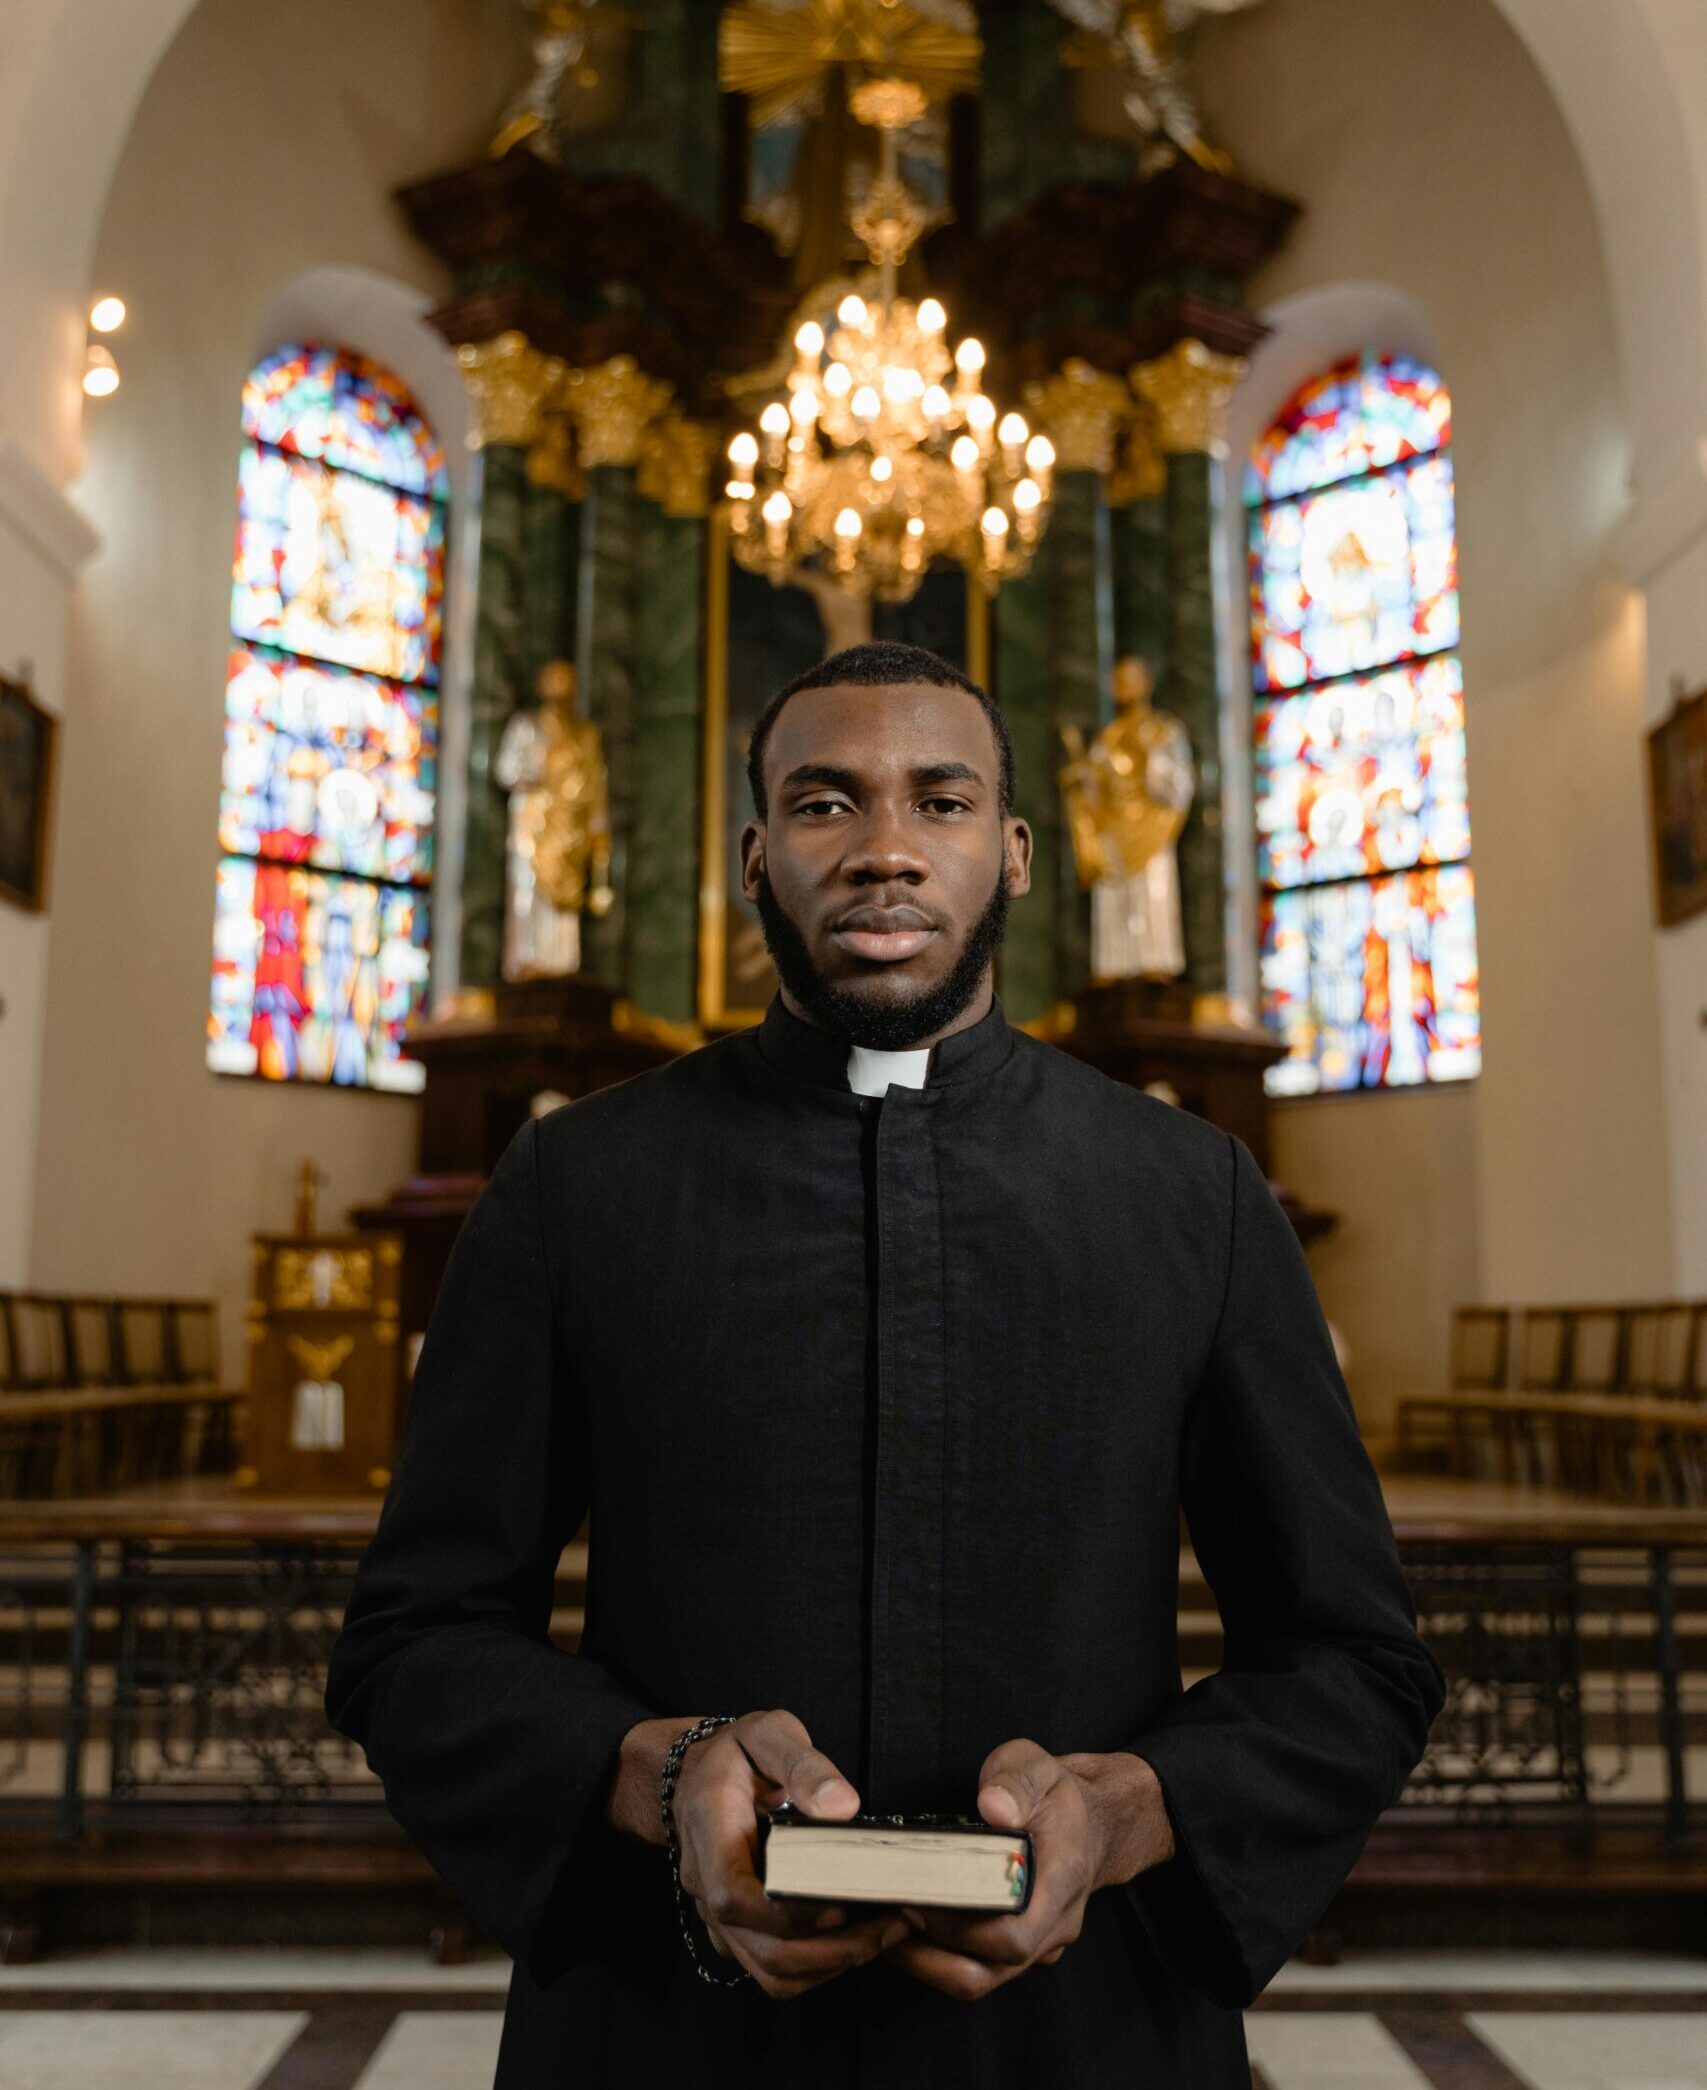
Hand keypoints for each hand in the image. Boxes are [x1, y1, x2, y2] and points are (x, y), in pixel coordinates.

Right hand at [670, 1709, 910, 1999]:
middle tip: (892, 1924)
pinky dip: (818, 1967)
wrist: (696, 1774)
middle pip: (761, 1949)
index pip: (733, 1895)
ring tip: (884, 1934)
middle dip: (832, 1949)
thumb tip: (842, 1807)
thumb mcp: (767, 1733)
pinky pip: (773, 1970)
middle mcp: (707, 1886)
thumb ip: (803, 1764)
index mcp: (710, 1832)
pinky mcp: (737, 1932)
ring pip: (770, 1971)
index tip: (840, 1903)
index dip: (786, 1913)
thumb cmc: (735, 1753)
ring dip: (830, 1965)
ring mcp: (719, 1916)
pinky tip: (856, 1939)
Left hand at [885, 1741, 1172, 2002]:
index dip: (960, 1927)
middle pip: (990, 1968)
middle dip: (930, 1952)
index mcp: (1062, 1880)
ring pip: (981, 1978)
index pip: (1014, 1933)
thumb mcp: (1036, 1766)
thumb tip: (994, 1807)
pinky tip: (907, 1926)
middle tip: (886, 1914)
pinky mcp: (1020, 1950)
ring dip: (928, 1962)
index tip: (914, 1900)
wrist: (1090, 1821)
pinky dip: (938, 1957)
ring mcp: (1039, 1944)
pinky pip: (980, 1969)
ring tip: (885, 1925)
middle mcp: (1054, 1925)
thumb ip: (1015, 1782)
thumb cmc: (1055, 1794)